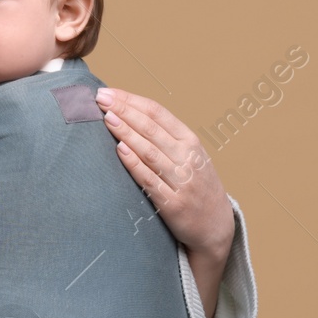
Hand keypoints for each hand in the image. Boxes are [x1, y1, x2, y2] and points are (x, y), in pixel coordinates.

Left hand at [95, 87, 234, 260]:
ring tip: (107, 118)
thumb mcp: (192, 156)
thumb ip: (167, 138)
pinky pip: (149, 180)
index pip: (158, 113)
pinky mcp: (173, 204)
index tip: (108, 92)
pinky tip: (120, 150)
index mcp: (191, 142)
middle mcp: (188, 158)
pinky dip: (134, 164)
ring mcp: (182, 181)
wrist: (216, 225)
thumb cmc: (197, 186)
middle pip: (151, 128)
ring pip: (149, 151)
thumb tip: (129, 115)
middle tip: (101, 99)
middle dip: (124, 110)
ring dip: (126, 132)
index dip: (131, 100)